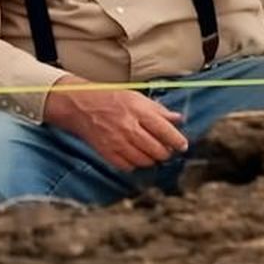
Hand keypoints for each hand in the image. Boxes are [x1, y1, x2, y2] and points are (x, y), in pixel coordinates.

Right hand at [42, 76, 188, 171]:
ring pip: (145, 161)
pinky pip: (128, 166)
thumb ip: (158, 110)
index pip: (165, 130)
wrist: (80, 105)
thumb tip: (178, 119)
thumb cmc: (109, 98)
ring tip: (152, 152)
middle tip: (167, 150)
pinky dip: (135, 164)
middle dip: (166, 152)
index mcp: (138, 111)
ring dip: (152, 159)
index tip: (182, 145)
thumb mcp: (136, 97)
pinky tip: (135, 156)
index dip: (177, 141)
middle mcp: (128, 127)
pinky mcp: (107, 153)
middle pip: (157, 150)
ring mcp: (117, 142)